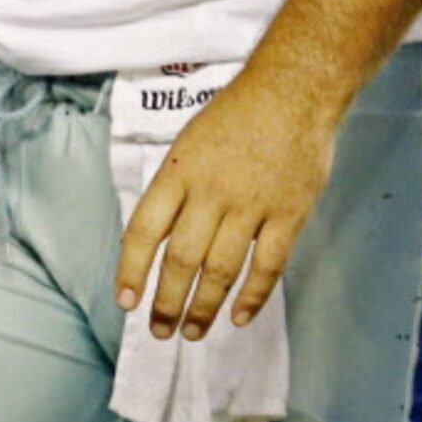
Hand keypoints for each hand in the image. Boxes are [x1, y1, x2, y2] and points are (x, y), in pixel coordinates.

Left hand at [115, 72, 337, 343]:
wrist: (295, 89)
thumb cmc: (238, 113)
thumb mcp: (190, 140)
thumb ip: (175, 188)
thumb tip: (152, 236)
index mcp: (180, 170)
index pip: (144, 229)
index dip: (131, 269)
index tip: (126, 300)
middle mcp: (211, 191)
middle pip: (181, 258)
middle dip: (167, 301)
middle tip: (160, 329)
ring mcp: (252, 205)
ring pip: (221, 269)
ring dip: (204, 307)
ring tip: (192, 332)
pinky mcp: (289, 214)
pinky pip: (268, 265)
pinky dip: (253, 296)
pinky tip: (239, 317)